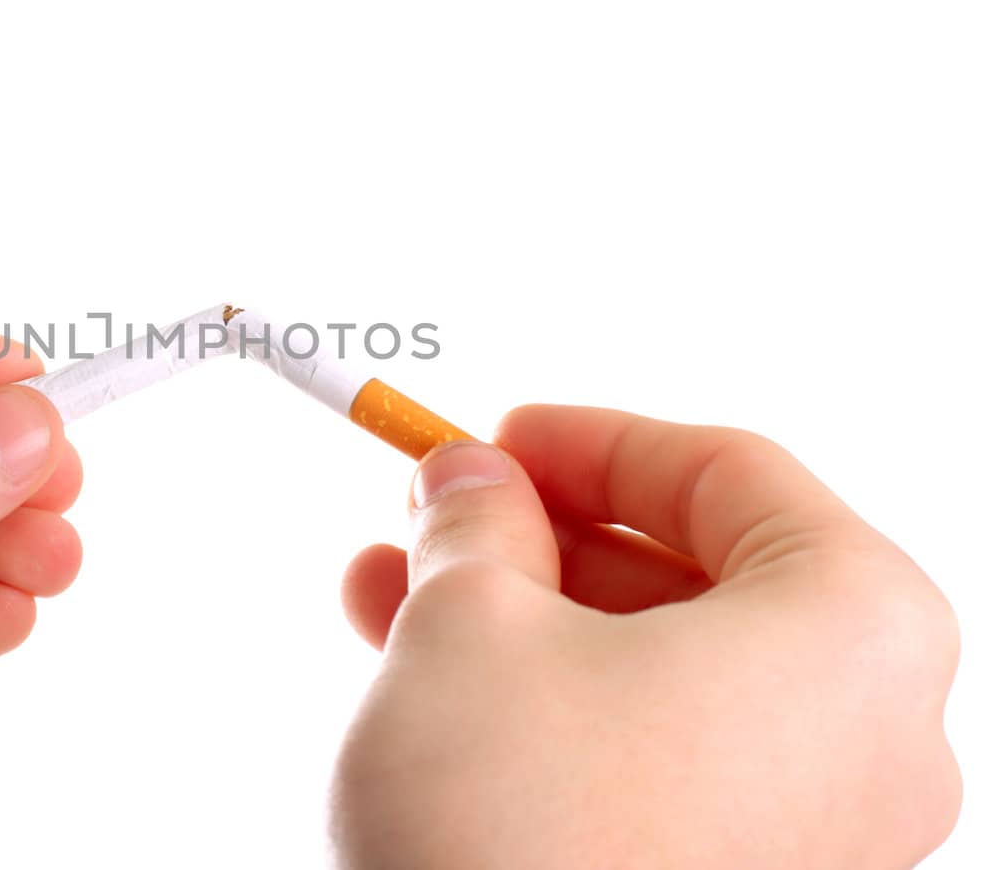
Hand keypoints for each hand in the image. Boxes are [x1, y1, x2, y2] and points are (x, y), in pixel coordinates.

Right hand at [333, 406, 960, 868]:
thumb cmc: (521, 833)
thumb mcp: (470, 622)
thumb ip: (476, 522)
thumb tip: (468, 482)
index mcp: (853, 626)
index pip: (725, 471)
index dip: (589, 438)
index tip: (496, 433)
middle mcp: (870, 734)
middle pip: (691, 575)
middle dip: (537, 535)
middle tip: (436, 510)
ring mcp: (818, 831)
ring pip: (659, 672)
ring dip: (524, 618)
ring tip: (393, 589)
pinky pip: (656, 757)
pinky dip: (554, 706)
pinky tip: (439, 683)